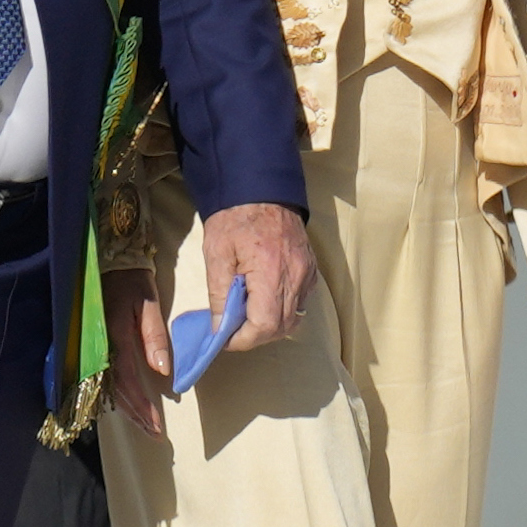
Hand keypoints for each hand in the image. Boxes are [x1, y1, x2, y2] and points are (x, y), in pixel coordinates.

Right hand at [103, 266, 172, 440]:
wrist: (111, 263)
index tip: (157, 424)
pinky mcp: (95, 347)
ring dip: (127, 409)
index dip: (141, 404)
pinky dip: (118, 396)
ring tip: (146, 426)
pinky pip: (104, 379)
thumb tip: (161, 370)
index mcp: (113, 336)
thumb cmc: (133, 282)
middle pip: (115, 391)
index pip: (126, 379)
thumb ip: (153, 336)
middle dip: (135, 415)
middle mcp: (99, 346)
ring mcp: (94, 348)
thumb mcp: (148, 304)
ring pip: (107, 388)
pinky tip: (129, 406)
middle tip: (155, 433)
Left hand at [202, 202, 315, 352]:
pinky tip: (263, 300)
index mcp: (270, 270)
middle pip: (281, 327)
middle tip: (232, 329)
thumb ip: (219, 294)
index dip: (243, 339)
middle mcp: (295, 275)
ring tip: (246, 316)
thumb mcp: (216, 253)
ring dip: (270, 326)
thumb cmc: (234, 217)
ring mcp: (307, 273)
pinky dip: (282, 310)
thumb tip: (220, 328)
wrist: (261, 187)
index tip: (224, 338)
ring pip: (294, 318)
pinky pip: (300, 303)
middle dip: (255, 336)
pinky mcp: (311, 269)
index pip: (264, 325)